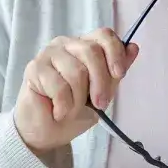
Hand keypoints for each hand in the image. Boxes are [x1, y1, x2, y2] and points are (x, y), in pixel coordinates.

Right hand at [14, 28, 138, 153]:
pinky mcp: (35, 68)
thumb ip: (115, 73)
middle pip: (92, 51)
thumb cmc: (74, 111)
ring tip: (72, 109)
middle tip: (100, 104)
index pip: (104, 35)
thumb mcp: (103, 94)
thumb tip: (133, 48)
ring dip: (79, 99)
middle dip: (100, 82)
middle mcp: (66, 44)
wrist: (48, 132)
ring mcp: (48, 54)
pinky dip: (64, 106)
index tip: (120, 75)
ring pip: (76, 71)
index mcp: (84, 46)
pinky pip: (59, 86)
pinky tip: (58, 111)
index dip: (115, 53)